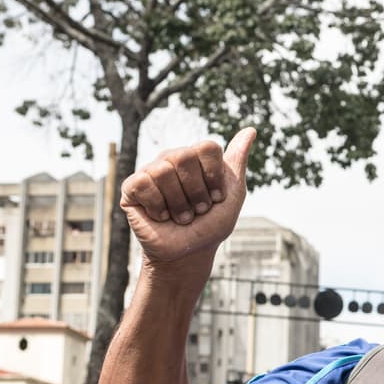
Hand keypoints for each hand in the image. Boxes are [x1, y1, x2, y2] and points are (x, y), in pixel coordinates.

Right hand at [120, 128, 255, 266]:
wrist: (189, 253)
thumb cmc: (211, 224)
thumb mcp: (232, 194)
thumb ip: (237, 162)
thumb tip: (251, 130)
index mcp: (196, 157)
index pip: (207, 147)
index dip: (214, 177)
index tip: (217, 198)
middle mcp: (172, 158)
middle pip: (185, 157)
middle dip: (197, 192)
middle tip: (198, 210)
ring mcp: (151, 171)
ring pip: (163, 171)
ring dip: (178, 203)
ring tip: (181, 216)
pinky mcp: (132, 187)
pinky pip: (143, 183)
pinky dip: (158, 206)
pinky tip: (161, 216)